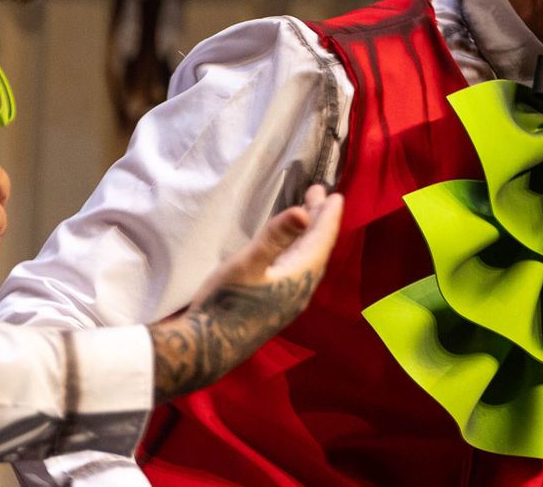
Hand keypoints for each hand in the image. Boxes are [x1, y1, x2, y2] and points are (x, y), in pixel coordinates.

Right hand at [148, 184, 342, 401]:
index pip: (321, 239)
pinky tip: (287, 247)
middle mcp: (300, 287)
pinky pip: (295, 268)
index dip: (328, 216)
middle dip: (317, 219)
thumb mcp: (248, 264)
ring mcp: (288, 298)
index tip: (336, 195)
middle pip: (315, 246)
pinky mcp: (275, 303)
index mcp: (300, 276)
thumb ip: (276, 237)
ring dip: (306, 233)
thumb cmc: (226, 303)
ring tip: (306, 212)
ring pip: (305, 258)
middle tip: (318, 194)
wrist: (206, 349)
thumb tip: (304, 212)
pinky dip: (295, 248)